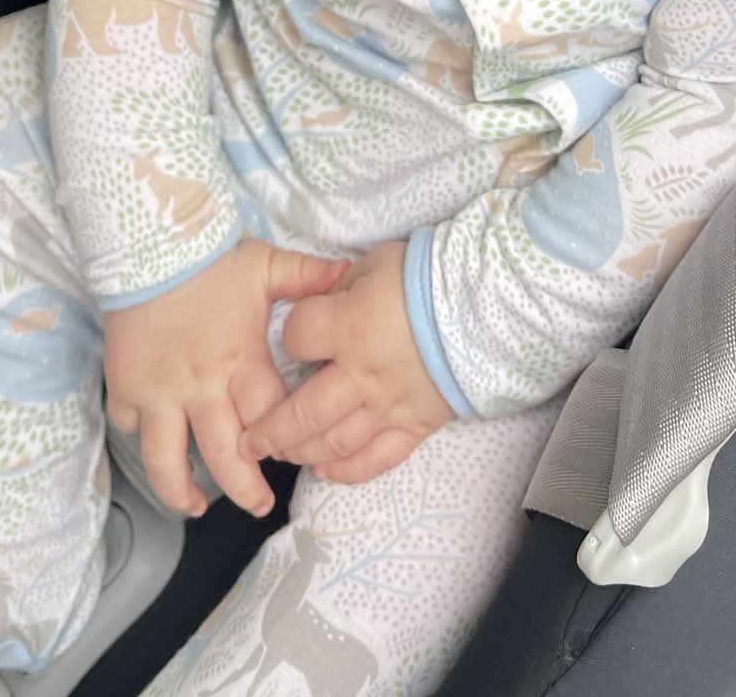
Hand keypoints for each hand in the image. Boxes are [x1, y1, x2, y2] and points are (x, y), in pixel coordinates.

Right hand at [103, 238, 346, 517]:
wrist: (149, 247)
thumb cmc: (212, 260)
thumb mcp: (266, 265)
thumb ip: (307, 277)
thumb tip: (348, 271)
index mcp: (241, 364)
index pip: (269, 420)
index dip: (283, 442)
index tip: (291, 452)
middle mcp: (201, 389)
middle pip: (224, 458)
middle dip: (245, 490)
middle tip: (259, 504)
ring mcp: (160, 395)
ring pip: (167, 462)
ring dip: (183, 491)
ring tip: (197, 505)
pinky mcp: (127, 388)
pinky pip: (131, 427)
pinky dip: (142, 439)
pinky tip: (158, 446)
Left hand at [241, 240, 454, 483]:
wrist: (487, 308)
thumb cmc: (427, 278)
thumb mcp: (376, 264)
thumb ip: (341, 284)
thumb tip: (322, 298)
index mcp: (347, 327)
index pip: (297, 338)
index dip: (290, 337)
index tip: (295, 336)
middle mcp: (359, 375)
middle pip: (302, 413)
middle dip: (269, 430)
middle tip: (248, 440)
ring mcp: (386, 407)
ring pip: (334, 442)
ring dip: (302, 452)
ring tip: (282, 454)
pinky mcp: (414, 426)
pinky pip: (376, 459)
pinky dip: (349, 470)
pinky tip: (327, 472)